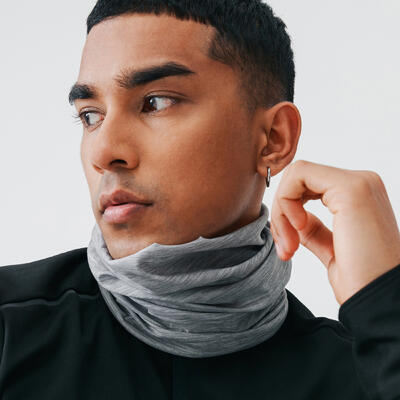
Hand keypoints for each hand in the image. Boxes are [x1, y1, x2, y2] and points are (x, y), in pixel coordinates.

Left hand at [269, 160, 399, 305]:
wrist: (379, 300)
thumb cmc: (361, 281)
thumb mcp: (330, 250)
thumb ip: (314, 230)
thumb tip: (296, 218)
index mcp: (359, 197)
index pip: (307, 186)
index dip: (287, 213)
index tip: (288, 247)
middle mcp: (362, 183)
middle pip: (298, 179)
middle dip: (281, 212)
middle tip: (285, 246)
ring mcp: (358, 182)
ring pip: (296, 175)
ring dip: (281, 210)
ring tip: (290, 244)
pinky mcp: (351, 187)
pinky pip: (299, 175)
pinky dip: (286, 201)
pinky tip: (298, 228)